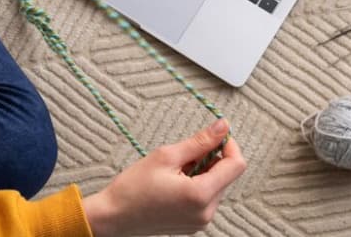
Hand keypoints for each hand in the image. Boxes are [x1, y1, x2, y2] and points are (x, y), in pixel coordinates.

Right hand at [82, 119, 245, 236]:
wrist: (114, 216)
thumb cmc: (134, 186)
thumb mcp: (166, 155)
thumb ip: (199, 141)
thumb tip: (222, 126)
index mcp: (201, 195)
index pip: (236, 165)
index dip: (229, 145)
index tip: (215, 135)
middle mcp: (206, 212)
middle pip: (227, 176)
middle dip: (211, 159)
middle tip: (183, 153)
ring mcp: (201, 221)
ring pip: (216, 186)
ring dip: (203, 172)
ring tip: (174, 170)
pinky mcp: (194, 224)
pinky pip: (206, 198)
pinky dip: (196, 185)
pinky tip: (174, 183)